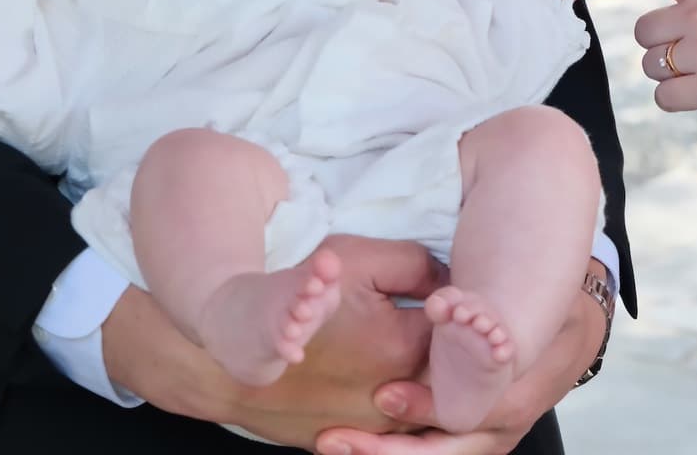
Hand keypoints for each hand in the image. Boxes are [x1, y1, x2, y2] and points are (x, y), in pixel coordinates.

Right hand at [103, 235, 443, 447]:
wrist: (232, 341)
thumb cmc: (298, 293)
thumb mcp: (359, 258)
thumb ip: (418, 267)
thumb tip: (455, 285)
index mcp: (404, 349)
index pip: (462, 337)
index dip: (465, 318)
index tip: (463, 307)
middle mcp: (392, 397)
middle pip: (444, 380)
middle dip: (450, 358)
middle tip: (442, 334)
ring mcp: (365, 427)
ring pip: (416, 410)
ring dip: (420, 386)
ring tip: (409, 359)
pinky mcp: (340, 440)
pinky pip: (382, 430)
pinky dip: (388, 408)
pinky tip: (384, 385)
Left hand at [313, 259, 608, 454]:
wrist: (571, 339)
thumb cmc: (548, 314)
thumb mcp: (535, 305)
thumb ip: (487, 311)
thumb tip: (439, 304)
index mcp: (519, 396)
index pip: (470, 416)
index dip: (427, 408)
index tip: (384, 395)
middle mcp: (502, 428)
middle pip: (444, 452)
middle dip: (389, 450)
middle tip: (337, 438)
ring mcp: (487, 439)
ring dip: (382, 453)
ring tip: (331, 443)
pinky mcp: (471, 439)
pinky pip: (431, 451)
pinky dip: (392, 449)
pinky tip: (351, 444)